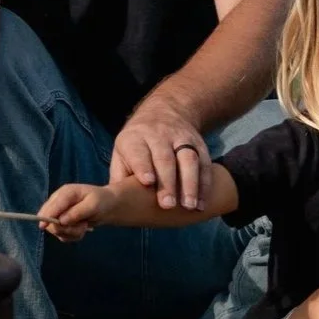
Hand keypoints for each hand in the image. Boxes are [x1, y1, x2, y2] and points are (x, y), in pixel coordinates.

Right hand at [38, 182, 116, 241]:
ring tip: (85, 226)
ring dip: (72, 233)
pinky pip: (62, 235)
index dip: (46, 216)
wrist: (108, 206)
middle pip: (49, 220)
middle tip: (82, 227)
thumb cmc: (101, 201)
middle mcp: (59, 203)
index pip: (51, 206)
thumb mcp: (93, 204)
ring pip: (56, 230)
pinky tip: (82, 229)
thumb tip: (61, 221)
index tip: (44, 226)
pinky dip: (73, 236)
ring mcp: (59, 214)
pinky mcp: (62, 224)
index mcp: (65, 193)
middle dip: (66, 228)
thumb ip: (77, 212)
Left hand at [110, 90, 209, 211]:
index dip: (143, 166)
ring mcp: (181, 138)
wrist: (165, 111)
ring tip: (189, 206)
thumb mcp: (121, 153)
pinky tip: (201, 203)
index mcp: (134, 138)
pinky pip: (204, 163)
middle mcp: (158, 135)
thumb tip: (113, 205)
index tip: (147, 181)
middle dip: (168, 182)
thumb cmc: (137, 145)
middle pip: (164, 158)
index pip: (139, 152)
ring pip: (188, 159)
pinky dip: (204, 184)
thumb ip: (119, 176)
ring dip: (190, 184)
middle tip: (168, 205)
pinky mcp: (198, 143)